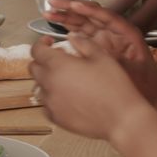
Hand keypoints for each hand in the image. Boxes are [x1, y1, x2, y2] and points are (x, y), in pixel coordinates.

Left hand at [30, 35, 149, 140]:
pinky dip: (52, 98)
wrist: (122, 119)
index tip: (49, 42)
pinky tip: (68, 97)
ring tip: (66, 80)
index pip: (36, 50)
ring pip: (39, 86)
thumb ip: (83, 43)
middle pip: (34, 68)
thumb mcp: (102, 57)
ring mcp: (50, 102)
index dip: (41, 43)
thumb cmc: (114, 87)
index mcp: (57, 65)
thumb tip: (72, 36)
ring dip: (48, 80)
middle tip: (60, 60)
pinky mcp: (55, 118)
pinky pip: (46, 104)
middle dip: (43, 60)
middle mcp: (49, 83)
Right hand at [44, 0, 156, 102]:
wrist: (153, 96)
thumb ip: (109, 57)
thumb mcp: (130, 70)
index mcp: (126, 33)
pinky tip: (58, 26)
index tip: (73, 5)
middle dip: (71, 7)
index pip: (105, 15)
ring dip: (67, 16)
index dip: (88, 10)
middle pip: (91, 14)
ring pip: (84, 22)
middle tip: (52, 3)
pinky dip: (70, 28)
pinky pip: (83, 33)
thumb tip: (89, 48)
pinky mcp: (100, 46)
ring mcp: (107, 38)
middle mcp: (115, 32)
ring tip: (49, 12)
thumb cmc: (146, 84)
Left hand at [95, 0, 156, 30]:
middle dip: (117, 27)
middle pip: (137, 22)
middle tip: (100, 26)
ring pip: (147, 27)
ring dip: (129, 30)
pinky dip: (142, 26)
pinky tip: (130, 23)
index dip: (106, 13)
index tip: (92, 16)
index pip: (124, 3)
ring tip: (112, 27)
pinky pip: (156, 23)